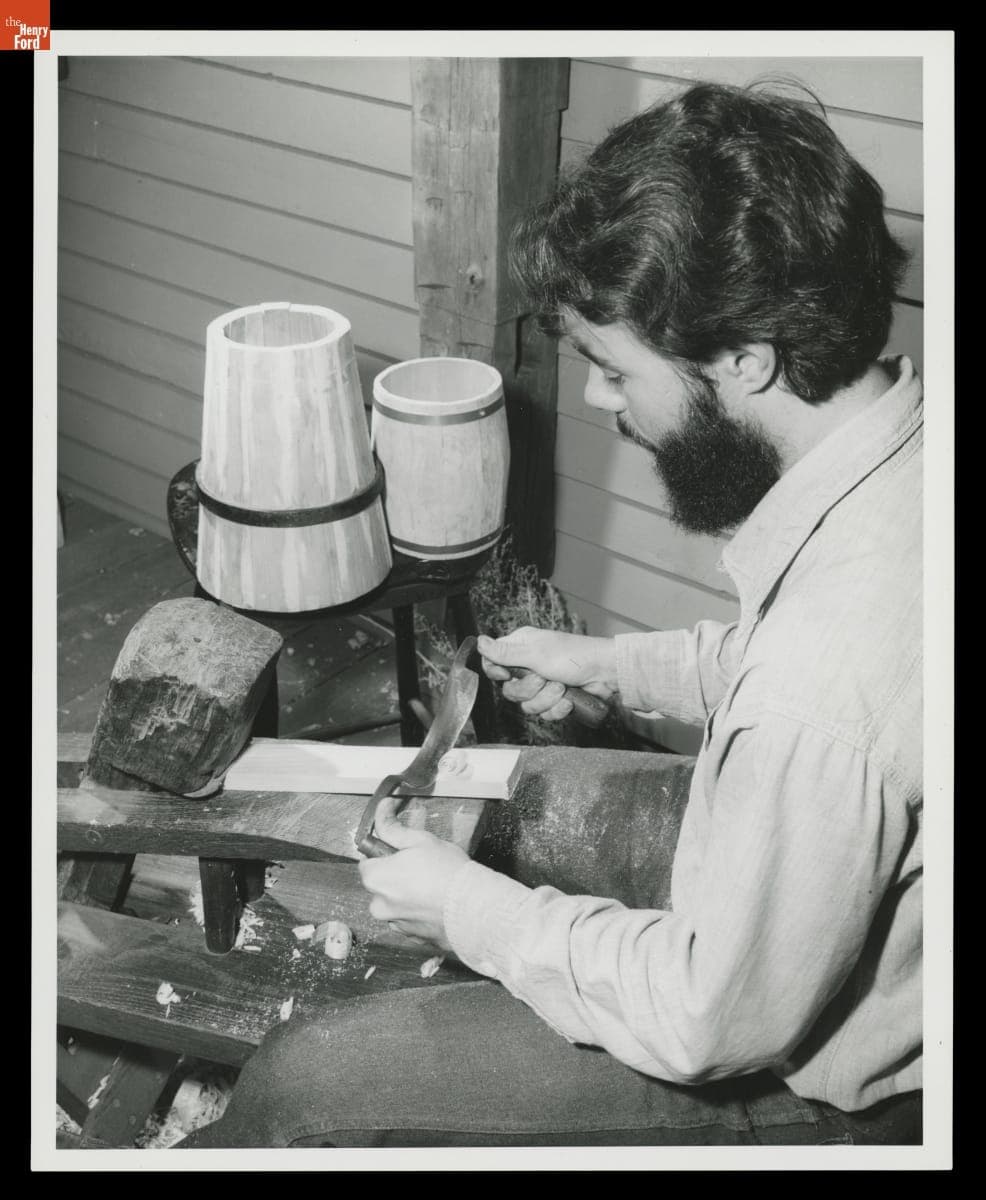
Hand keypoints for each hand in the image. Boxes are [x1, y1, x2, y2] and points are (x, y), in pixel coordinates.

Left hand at [357, 795, 469, 949]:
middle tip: (423, 868)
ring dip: (408, 896)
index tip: (404, 853)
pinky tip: (436, 903)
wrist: (473, 908)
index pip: (367, 862)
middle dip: (397, 876)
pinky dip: (419, 912)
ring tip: (433, 887)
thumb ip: (393, 827)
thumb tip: (382, 809)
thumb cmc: (448, 872)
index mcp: (376, 878)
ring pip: (395, 904)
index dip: (386, 855)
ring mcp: (396, 924)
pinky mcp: (412, 938)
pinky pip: (409, 920)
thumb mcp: (420, 840)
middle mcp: (379, 905)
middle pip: (381, 885)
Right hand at [477, 627, 618, 720]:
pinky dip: (556, 708)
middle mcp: (528, 664)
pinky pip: (543, 712)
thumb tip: (479, 641)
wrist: (605, 674)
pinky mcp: (553, 698)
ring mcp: (541, 683)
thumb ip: (505, 652)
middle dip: (529, 689)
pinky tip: (568, 700)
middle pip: (509, 689)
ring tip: (562, 688)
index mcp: (521, 647)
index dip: (497, 672)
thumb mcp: (535, 653)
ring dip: (546, 699)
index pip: (493, 662)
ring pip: (526, 704)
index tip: (506, 674)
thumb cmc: (574, 656)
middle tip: (544, 678)